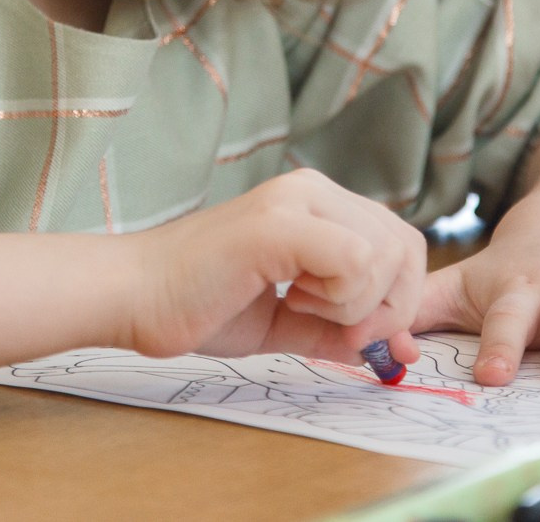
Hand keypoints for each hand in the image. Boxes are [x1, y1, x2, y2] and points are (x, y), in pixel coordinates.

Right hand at [120, 168, 424, 367]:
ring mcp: (296, 199)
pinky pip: (357, 261)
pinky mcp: (279, 223)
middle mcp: (312, 189)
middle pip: (405, 245)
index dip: (399, 299)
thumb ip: (340, 330)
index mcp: (317, 203)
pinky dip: (340, 299)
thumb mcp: (288, 322)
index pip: (401, 243)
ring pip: (384, 253)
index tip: (364, 337)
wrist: (134, 296)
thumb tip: (393, 349)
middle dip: (390, 306)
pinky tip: (290, 301)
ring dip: (356, 304)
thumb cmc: (198, 304)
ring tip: (299, 307)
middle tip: (342, 331)